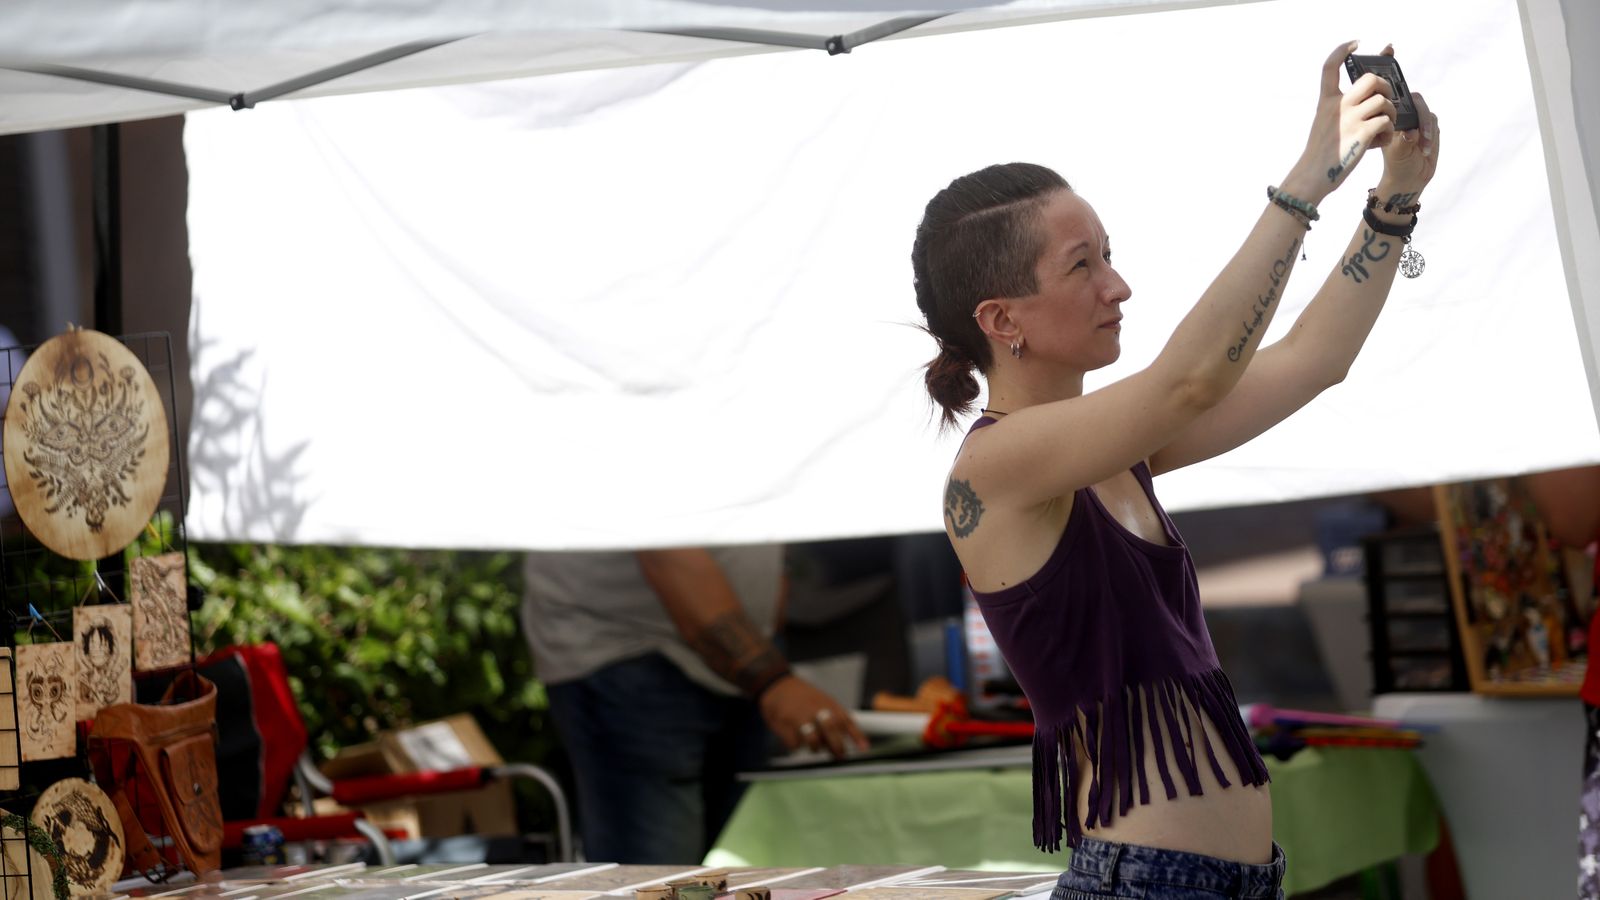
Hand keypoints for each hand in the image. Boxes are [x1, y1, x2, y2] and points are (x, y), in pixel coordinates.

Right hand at [759, 675, 868, 758]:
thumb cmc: (804, 697)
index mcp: (827, 703)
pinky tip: (797, 740)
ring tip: (815, 747)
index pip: (845, 720)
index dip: (856, 735)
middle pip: (831, 729)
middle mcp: (815, 708)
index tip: (864, 749)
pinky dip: (797, 746)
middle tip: (840, 756)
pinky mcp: (784, 724)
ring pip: (813, 739)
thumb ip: (839, 720)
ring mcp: (799, 716)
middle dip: (837, 746)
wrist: (777, 685)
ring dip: (816, 748)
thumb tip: (860, 743)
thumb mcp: (825, 701)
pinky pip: (795, 744)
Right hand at [1282, 41, 1397, 201]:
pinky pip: (1387, 122)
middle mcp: (1337, 106)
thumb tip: (1370, 102)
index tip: (1355, 44)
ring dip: (1391, 113)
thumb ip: (1341, 110)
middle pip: (1370, 79)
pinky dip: (1389, 132)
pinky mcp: (1362, 134)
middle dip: (1385, 87)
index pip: (1330, 67)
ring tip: (1385, 127)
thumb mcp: (1324, 125)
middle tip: (1384, 102)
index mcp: (1326, 102)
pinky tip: (1380, 142)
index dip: (1342, 50)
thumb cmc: (1322, 155)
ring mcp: (1350, 119)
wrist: (1312, 176)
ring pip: (1383, 101)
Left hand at [1377, 84, 1437, 198]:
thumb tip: (1412, 131)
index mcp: (1391, 120)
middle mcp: (1405, 118)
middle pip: (1418, 104)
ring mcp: (1418, 122)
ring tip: (1423, 150)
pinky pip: (1436, 125)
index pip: (1399, 102)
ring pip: (1429, 116)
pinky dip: (1433, 137)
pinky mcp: (1431, 128)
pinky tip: (1425, 150)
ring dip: (1428, 132)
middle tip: (1422, 136)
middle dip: (1423, 120)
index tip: (1411, 121)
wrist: (1410, 177)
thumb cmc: (1397, 165)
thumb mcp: (1397, 154)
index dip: (1407, 106)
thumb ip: (1403, 141)